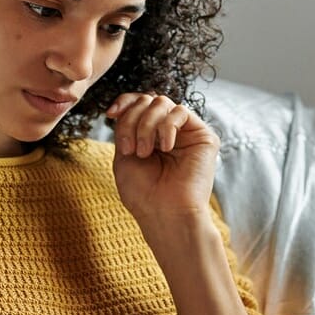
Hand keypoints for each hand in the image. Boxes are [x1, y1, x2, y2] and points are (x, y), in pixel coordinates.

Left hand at [108, 93, 220, 221]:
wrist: (165, 213)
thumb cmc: (143, 193)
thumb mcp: (123, 156)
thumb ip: (125, 127)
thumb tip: (128, 104)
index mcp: (149, 135)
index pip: (138, 103)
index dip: (124, 102)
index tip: (110, 113)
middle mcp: (167, 132)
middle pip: (146, 100)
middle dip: (132, 120)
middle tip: (131, 149)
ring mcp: (186, 133)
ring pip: (161, 102)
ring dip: (146, 126)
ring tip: (144, 153)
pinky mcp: (203, 136)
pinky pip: (181, 112)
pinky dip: (167, 127)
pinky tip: (166, 148)